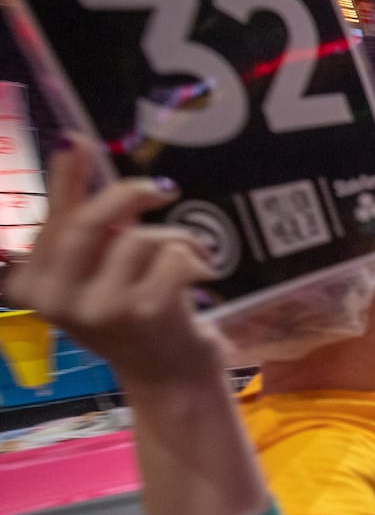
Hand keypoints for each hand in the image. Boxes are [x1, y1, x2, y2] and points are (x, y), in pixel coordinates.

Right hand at [7, 136, 220, 387]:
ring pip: (138, 238)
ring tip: (186, 256)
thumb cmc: (132, 311)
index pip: (47, 220)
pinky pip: (173, 254)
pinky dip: (196, 255)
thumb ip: (81, 217)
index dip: (64, 178)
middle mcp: (54, 301)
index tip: (73, 140)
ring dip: (174, 238)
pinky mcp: (144, 312)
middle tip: (163, 189)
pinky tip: (201, 275)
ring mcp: (98, 309)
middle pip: (88, 222)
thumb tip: (70, 143)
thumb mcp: (96, 267)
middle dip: (129, 195)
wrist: (169, 374)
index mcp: (32, 287)